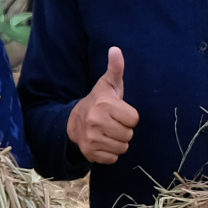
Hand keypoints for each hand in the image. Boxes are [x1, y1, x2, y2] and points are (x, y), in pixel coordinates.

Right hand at [67, 47, 139, 163]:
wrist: (73, 122)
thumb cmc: (98, 102)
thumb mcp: (107, 84)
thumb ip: (115, 68)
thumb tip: (116, 49)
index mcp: (104, 105)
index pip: (134, 119)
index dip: (129, 116)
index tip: (119, 112)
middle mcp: (96, 122)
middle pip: (129, 134)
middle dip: (124, 130)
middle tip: (113, 123)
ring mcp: (91, 139)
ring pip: (122, 147)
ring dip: (118, 142)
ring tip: (108, 132)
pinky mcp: (90, 153)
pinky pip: (113, 158)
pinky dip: (110, 153)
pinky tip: (103, 142)